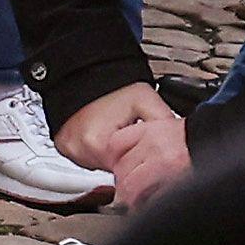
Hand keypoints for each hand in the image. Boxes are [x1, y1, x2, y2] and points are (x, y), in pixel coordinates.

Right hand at [58, 84, 190, 207]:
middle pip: (112, 170)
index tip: (144, 149)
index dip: (141, 161)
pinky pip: (85, 157)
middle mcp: (79, 150)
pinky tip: (101, 131)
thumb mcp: (147, 101)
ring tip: (113, 129)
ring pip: (99, 165)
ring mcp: (69, 149)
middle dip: (126, 157)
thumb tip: (182, 143)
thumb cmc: (113, 86)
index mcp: (99, 144)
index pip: (127, 172)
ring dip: (111, 154)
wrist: (86, 72)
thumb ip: (165, 124)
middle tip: (129, 134)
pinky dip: (95, 150)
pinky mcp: (63, 147)